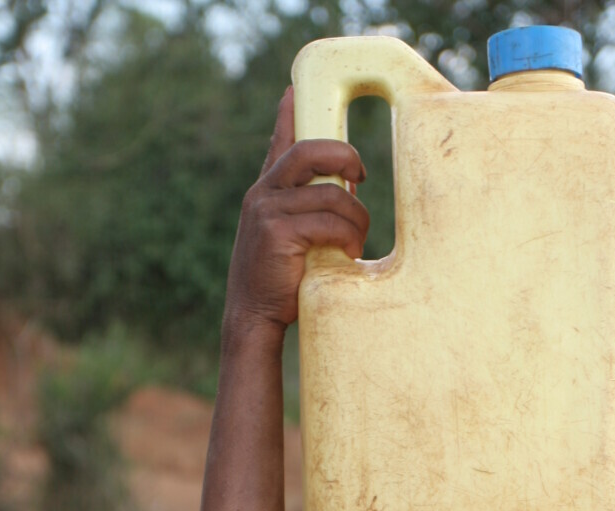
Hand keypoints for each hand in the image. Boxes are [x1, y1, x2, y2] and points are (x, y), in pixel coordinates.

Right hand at [223, 87, 369, 338]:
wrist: (253, 317)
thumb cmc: (281, 281)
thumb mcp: (293, 238)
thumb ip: (311, 211)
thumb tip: (349, 189)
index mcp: (266, 191)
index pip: (280, 142)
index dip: (289, 114)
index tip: (294, 90)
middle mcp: (263, 193)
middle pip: (309, 150)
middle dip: (345, 156)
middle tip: (361, 176)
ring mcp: (267, 210)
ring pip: (331, 193)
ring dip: (356, 218)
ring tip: (356, 241)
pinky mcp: (277, 232)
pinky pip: (329, 222)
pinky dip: (347, 237)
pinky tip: (348, 253)